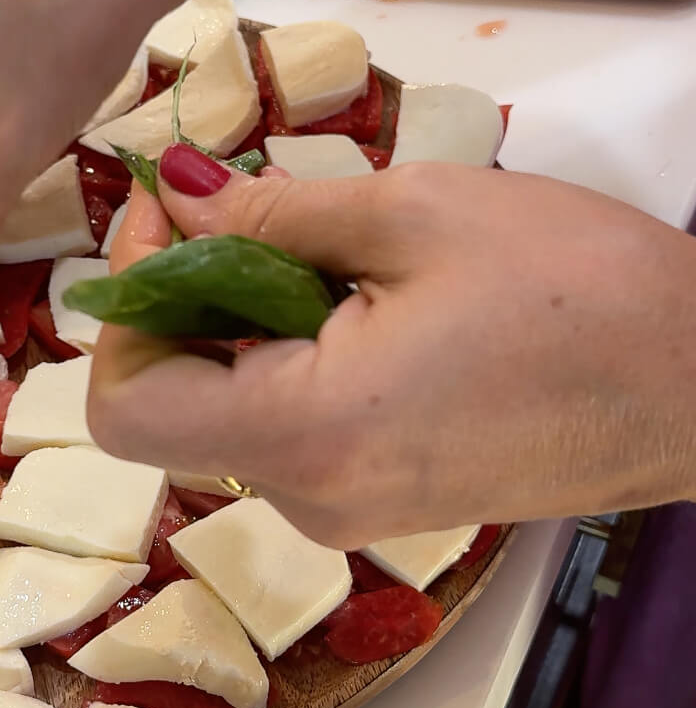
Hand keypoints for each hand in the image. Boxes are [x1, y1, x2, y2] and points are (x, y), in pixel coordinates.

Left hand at [89, 148, 695, 545]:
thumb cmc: (582, 290)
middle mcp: (312, 499)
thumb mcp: (416, 214)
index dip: (127, 302)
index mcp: (307, 433)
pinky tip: (369, 304)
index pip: (124, 405)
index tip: (171, 213)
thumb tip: (174, 195)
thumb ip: (271, 212)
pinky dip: (296, 363)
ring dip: (248, 327)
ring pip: (234, 418)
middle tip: (254, 210)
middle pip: (174, 410)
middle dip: (188, 303)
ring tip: (337, 253)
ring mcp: (353, 513)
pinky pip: (297, 434)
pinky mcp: (390, 505)